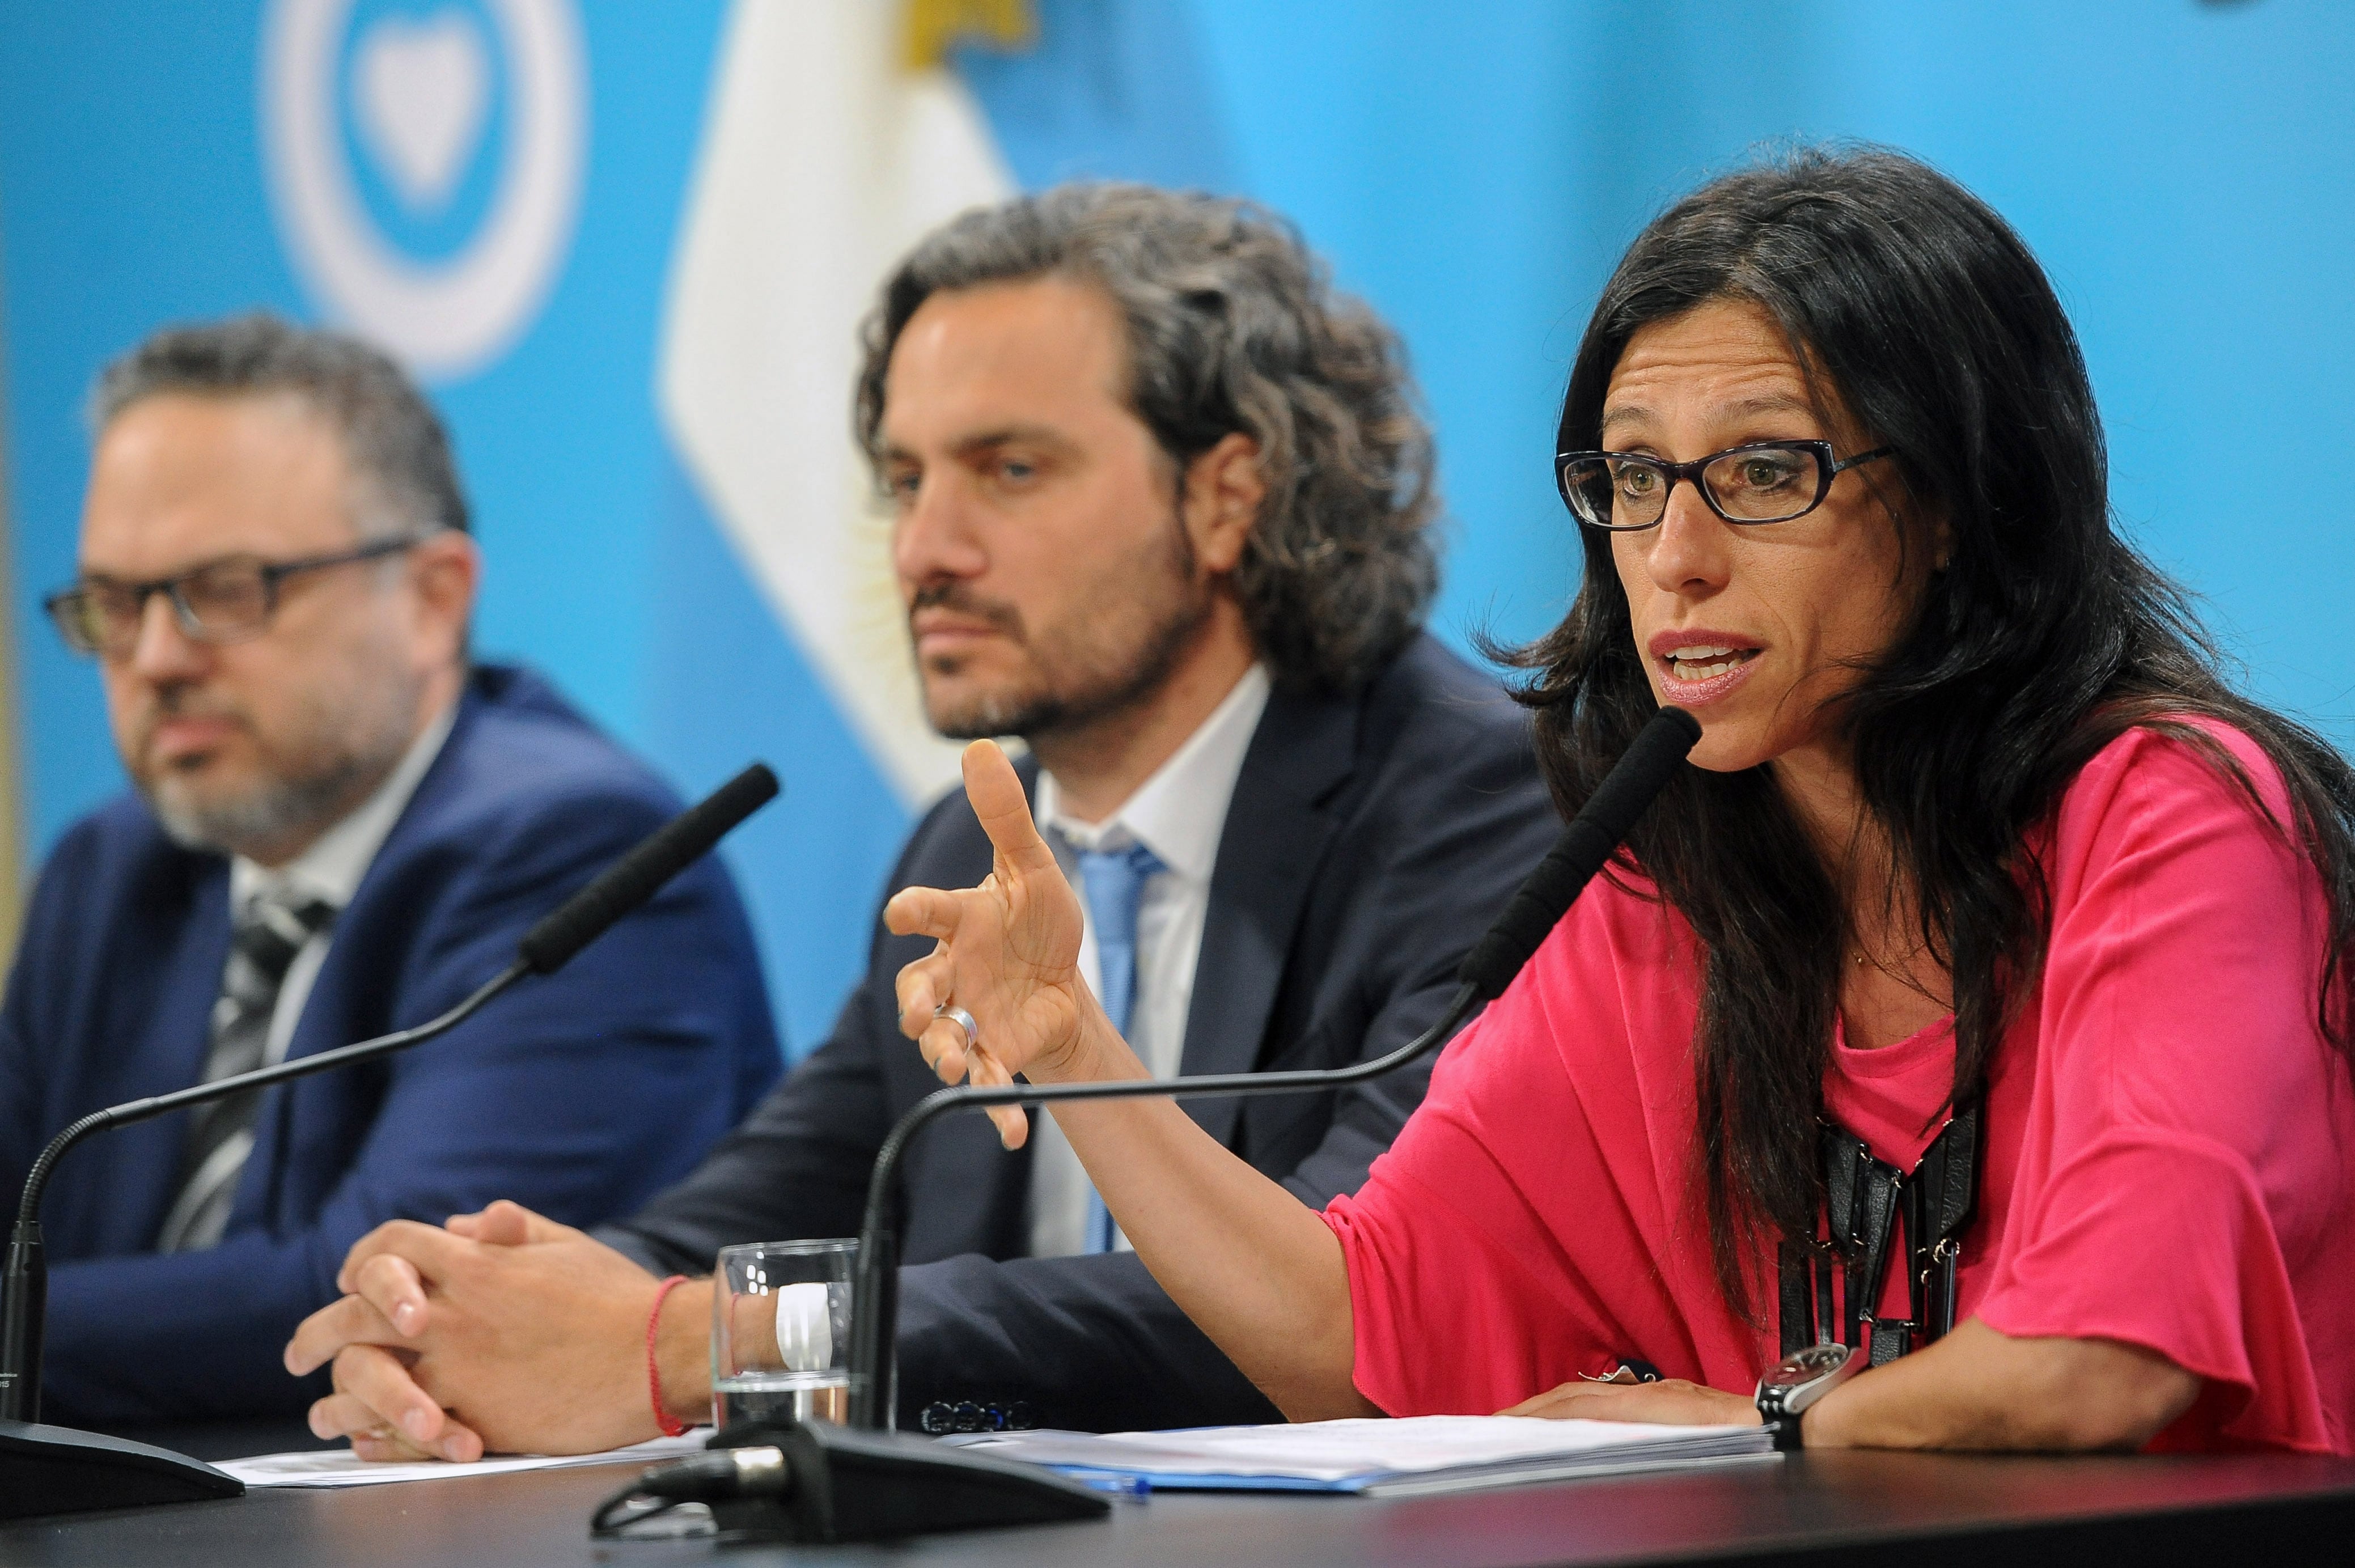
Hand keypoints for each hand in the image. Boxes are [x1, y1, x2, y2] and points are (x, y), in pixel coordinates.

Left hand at [284, 1200, 696, 1459]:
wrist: (656, 1354)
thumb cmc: (619, 1299)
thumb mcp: (565, 1244)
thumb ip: (509, 1230)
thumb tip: (465, 1222)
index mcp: (476, 1265)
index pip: (389, 1247)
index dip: (362, 1259)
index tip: (347, 1280)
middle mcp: (454, 1315)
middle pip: (354, 1315)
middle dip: (317, 1332)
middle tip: (300, 1352)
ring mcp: (460, 1370)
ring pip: (365, 1381)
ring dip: (335, 1397)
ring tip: (323, 1411)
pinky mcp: (475, 1418)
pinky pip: (401, 1432)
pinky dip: (375, 1438)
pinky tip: (367, 1441)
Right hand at [884, 739, 1107, 1147]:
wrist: (1059, 978)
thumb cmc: (1035, 919)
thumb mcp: (1032, 865)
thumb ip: (1004, 815)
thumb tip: (980, 747)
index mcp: (960, 924)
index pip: (931, 912)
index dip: (916, 910)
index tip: (903, 911)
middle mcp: (954, 974)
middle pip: (922, 990)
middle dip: (918, 1004)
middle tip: (925, 1014)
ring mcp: (971, 1018)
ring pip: (945, 1041)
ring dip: (946, 1057)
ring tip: (955, 1068)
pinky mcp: (995, 1053)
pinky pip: (989, 1084)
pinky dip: (1000, 1112)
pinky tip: (1015, 1134)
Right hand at [1500, 1374, 1760, 1426]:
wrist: (1788, 1424)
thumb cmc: (1743, 1443)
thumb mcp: (1683, 1450)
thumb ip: (1636, 1443)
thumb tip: (1589, 1435)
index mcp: (1645, 1404)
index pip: (1573, 1406)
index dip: (1532, 1415)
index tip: (1499, 1424)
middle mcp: (1648, 1393)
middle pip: (1573, 1396)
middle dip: (1530, 1409)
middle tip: (1496, 1423)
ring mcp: (1660, 1394)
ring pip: (1592, 1394)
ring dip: (1552, 1405)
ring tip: (1524, 1421)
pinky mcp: (1673, 1399)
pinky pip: (1613, 1397)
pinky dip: (1582, 1405)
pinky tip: (1576, 1420)